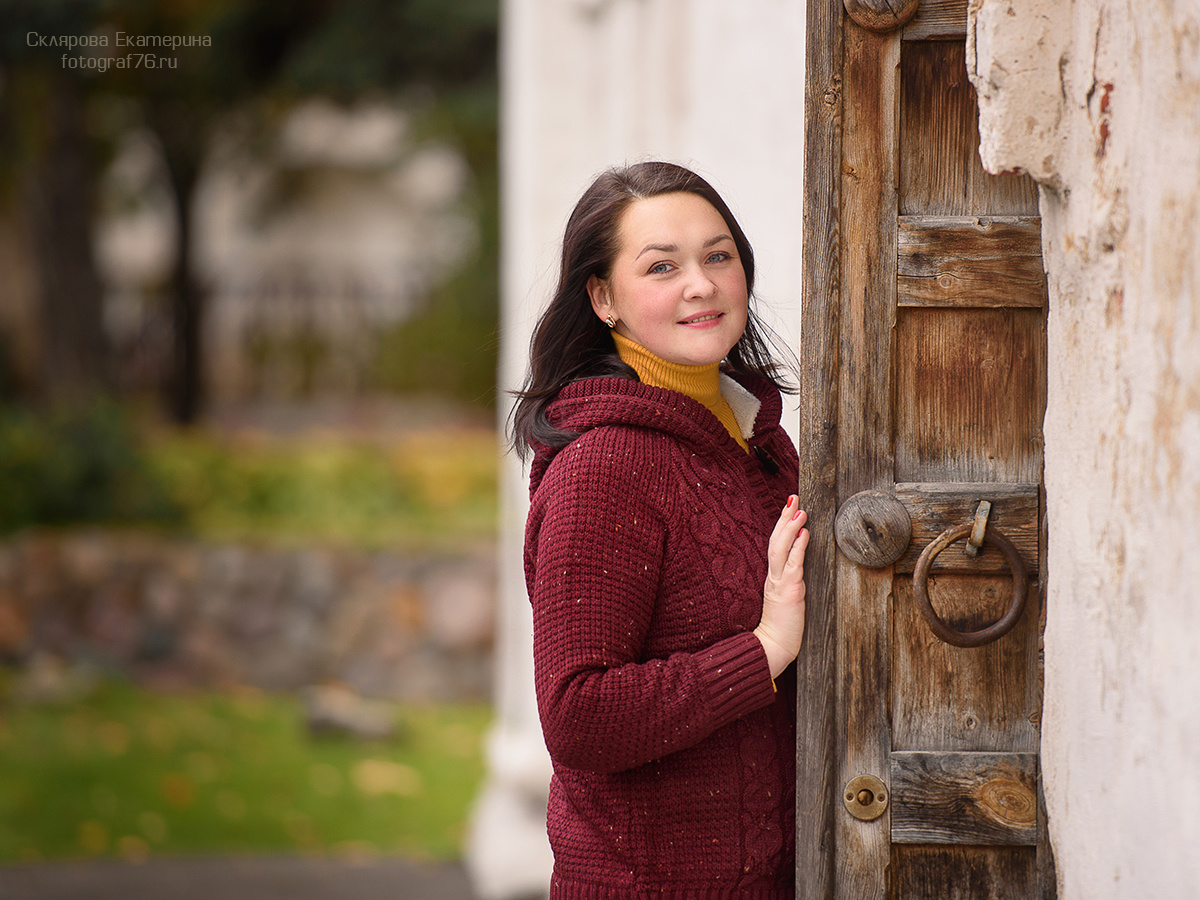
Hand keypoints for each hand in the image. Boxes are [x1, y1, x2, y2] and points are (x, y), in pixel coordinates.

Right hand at [754, 495, 809, 678]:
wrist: (773, 648)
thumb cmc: (783, 627)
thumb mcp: (786, 599)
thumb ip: (790, 580)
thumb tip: (799, 561)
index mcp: (772, 577)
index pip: (775, 545)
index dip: (781, 525)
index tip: (789, 508)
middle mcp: (773, 576)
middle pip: (775, 540)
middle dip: (784, 518)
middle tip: (792, 498)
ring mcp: (779, 583)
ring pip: (781, 548)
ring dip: (790, 527)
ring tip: (799, 510)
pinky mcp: (788, 592)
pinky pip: (792, 565)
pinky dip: (798, 548)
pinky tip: (804, 534)